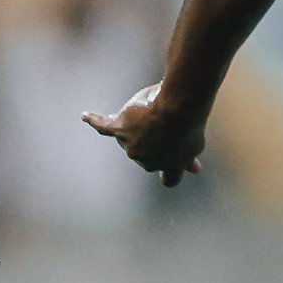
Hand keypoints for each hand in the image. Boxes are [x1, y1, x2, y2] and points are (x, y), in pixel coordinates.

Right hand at [82, 84, 205, 186]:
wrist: (179, 108)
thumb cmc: (190, 122)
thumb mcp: (195, 143)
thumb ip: (190, 157)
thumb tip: (196, 171)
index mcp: (170, 167)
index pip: (168, 178)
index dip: (166, 170)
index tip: (166, 163)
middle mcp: (149, 162)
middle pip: (149, 153)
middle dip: (155, 137)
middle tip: (168, 118)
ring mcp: (132, 147)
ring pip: (132, 136)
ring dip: (140, 122)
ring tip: (156, 104)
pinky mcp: (120, 129)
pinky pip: (104, 127)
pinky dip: (95, 120)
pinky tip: (87, 115)